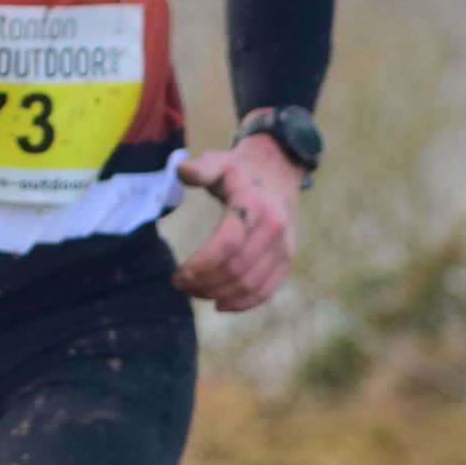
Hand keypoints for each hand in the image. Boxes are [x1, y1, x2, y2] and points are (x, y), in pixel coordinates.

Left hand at [173, 138, 300, 312]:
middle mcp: (273, 228)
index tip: (179, 274)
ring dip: (219, 294)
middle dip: (205, 283)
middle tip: (179, 286)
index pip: (228, 243)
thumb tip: (182, 171)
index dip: (202, 263)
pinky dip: (244, 303)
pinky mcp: (286, 259)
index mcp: (253, 205)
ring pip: (251, 283)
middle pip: (237, 268)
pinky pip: (267, 289)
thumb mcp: (217, 160)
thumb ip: (200, 167)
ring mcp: (283, 246)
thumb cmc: (236, 170)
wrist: (275, 173)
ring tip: (193, 292)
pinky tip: (220, 304)